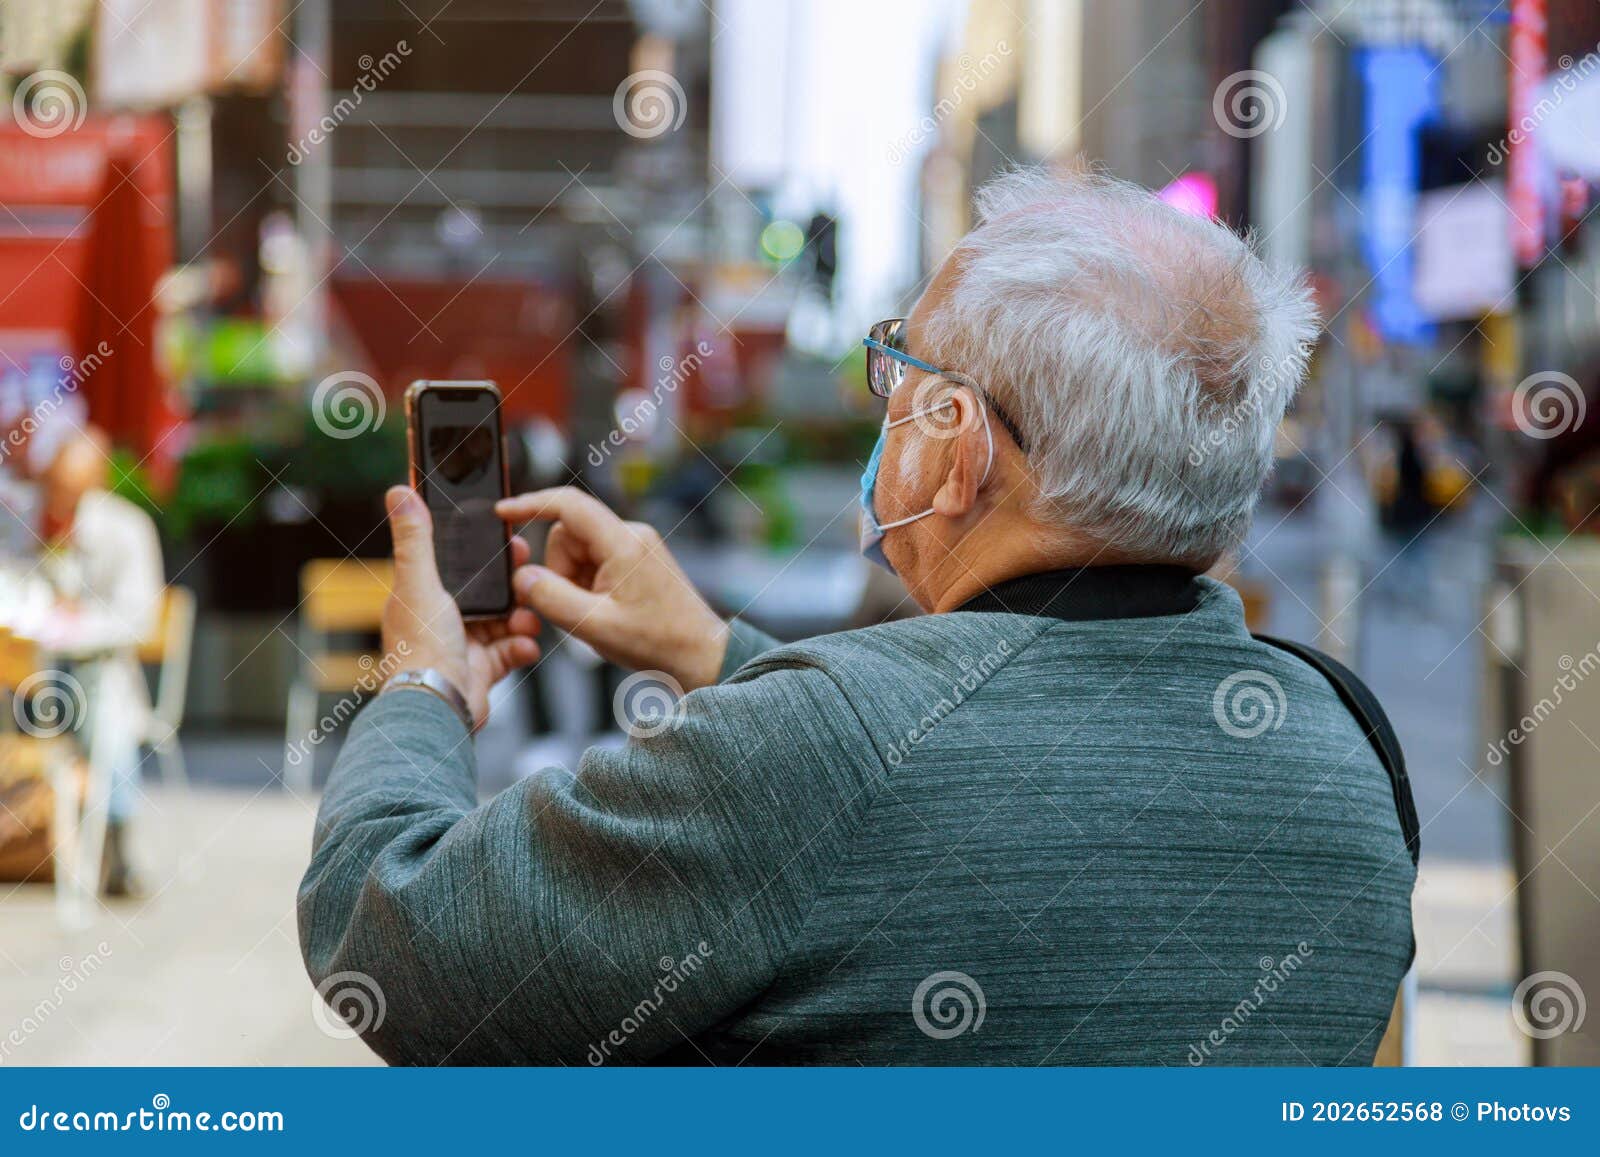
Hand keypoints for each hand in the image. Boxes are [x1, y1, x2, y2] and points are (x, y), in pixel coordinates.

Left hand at [382, 486, 540, 727]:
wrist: (438, 704)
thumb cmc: (421, 648)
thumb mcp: (419, 583)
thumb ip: (416, 538)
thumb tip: (399, 492)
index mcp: (422, 595)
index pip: (456, 563)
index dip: (482, 552)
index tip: (506, 540)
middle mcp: (441, 618)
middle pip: (486, 591)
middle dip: (511, 586)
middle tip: (529, 578)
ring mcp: (463, 644)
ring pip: (503, 620)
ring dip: (521, 618)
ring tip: (527, 618)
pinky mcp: (480, 668)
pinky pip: (510, 650)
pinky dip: (521, 647)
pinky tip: (524, 645)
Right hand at [495, 488, 727, 691]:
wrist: (700, 655)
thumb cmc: (659, 642)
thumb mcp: (594, 625)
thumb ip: (552, 599)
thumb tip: (523, 577)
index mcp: (623, 543)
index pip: (568, 504)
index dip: (530, 504)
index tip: (502, 513)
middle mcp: (632, 535)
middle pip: (568, 536)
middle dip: (560, 571)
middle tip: (577, 609)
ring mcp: (637, 547)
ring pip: (579, 553)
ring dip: (574, 582)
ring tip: (597, 614)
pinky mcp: (638, 560)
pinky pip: (596, 564)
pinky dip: (589, 586)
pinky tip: (606, 611)